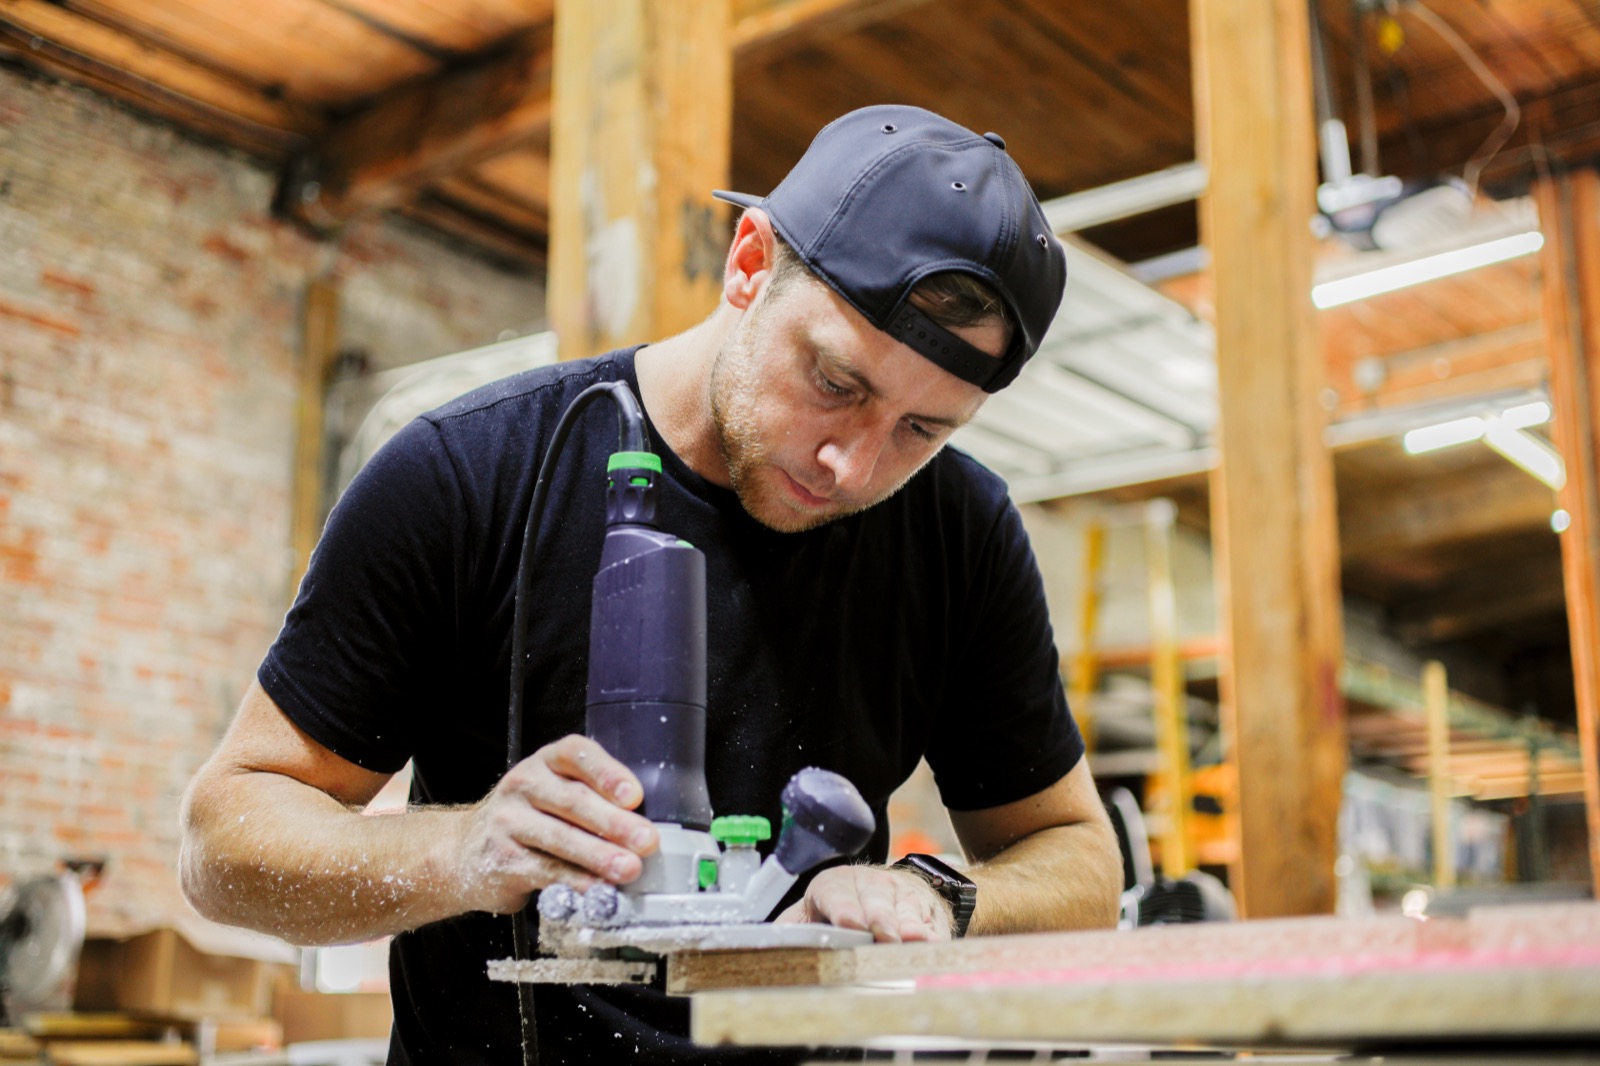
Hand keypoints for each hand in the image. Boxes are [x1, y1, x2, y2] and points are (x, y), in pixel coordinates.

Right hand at [453, 735, 658, 914]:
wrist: (466, 851)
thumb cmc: (529, 817)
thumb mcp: (554, 793)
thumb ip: (593, 798)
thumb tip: (644, 826)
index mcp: (545, 761)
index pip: (575, 754)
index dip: (606, 773)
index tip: (635, 795)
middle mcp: (523, 784)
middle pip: (573, 800)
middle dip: (615, 822)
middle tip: (647, 841)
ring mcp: (508, 822)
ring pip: (561, 838)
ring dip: (600, 856)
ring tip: (630, 869)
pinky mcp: (503, 860)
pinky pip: (546, 870)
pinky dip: (577, 882)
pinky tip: (599, 889)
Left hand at [773, 865, 952, 942]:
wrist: (888, 891)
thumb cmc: (842, 907)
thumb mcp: (812, 912)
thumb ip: (791, 929)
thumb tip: (764, 947)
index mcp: (834, 886)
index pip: (837, 895)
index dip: (843, 909)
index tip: (848, 924)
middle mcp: (869, 886)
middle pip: (875, 902)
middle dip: (879, 919)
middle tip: (882, 936)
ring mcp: (901, 896)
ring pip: (904, 910)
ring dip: (907, 926)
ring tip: (908, 939)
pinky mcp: (926, 910)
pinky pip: (931, 922)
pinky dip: (933, 934)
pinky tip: (933, 944)